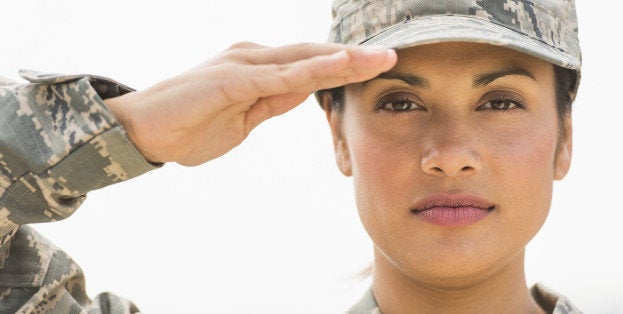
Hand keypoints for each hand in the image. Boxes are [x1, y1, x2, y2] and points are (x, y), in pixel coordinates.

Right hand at [105, 42, 396, 165]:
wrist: (143, 131)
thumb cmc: (189, 126)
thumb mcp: (243, 120)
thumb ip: (272, 103)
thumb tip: (304, 93)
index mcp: (258, 69)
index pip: (309, 67)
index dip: (344, 66)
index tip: (376, 69)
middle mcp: (254, 58)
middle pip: (313, 56)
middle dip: (354, 58)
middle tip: (392, 56)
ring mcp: (243, 64)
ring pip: (303, 60)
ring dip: (343, 59)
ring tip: (379, 58)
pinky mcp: (231, 78)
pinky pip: (279, 75)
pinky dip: (311, 70)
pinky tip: (338, 66)